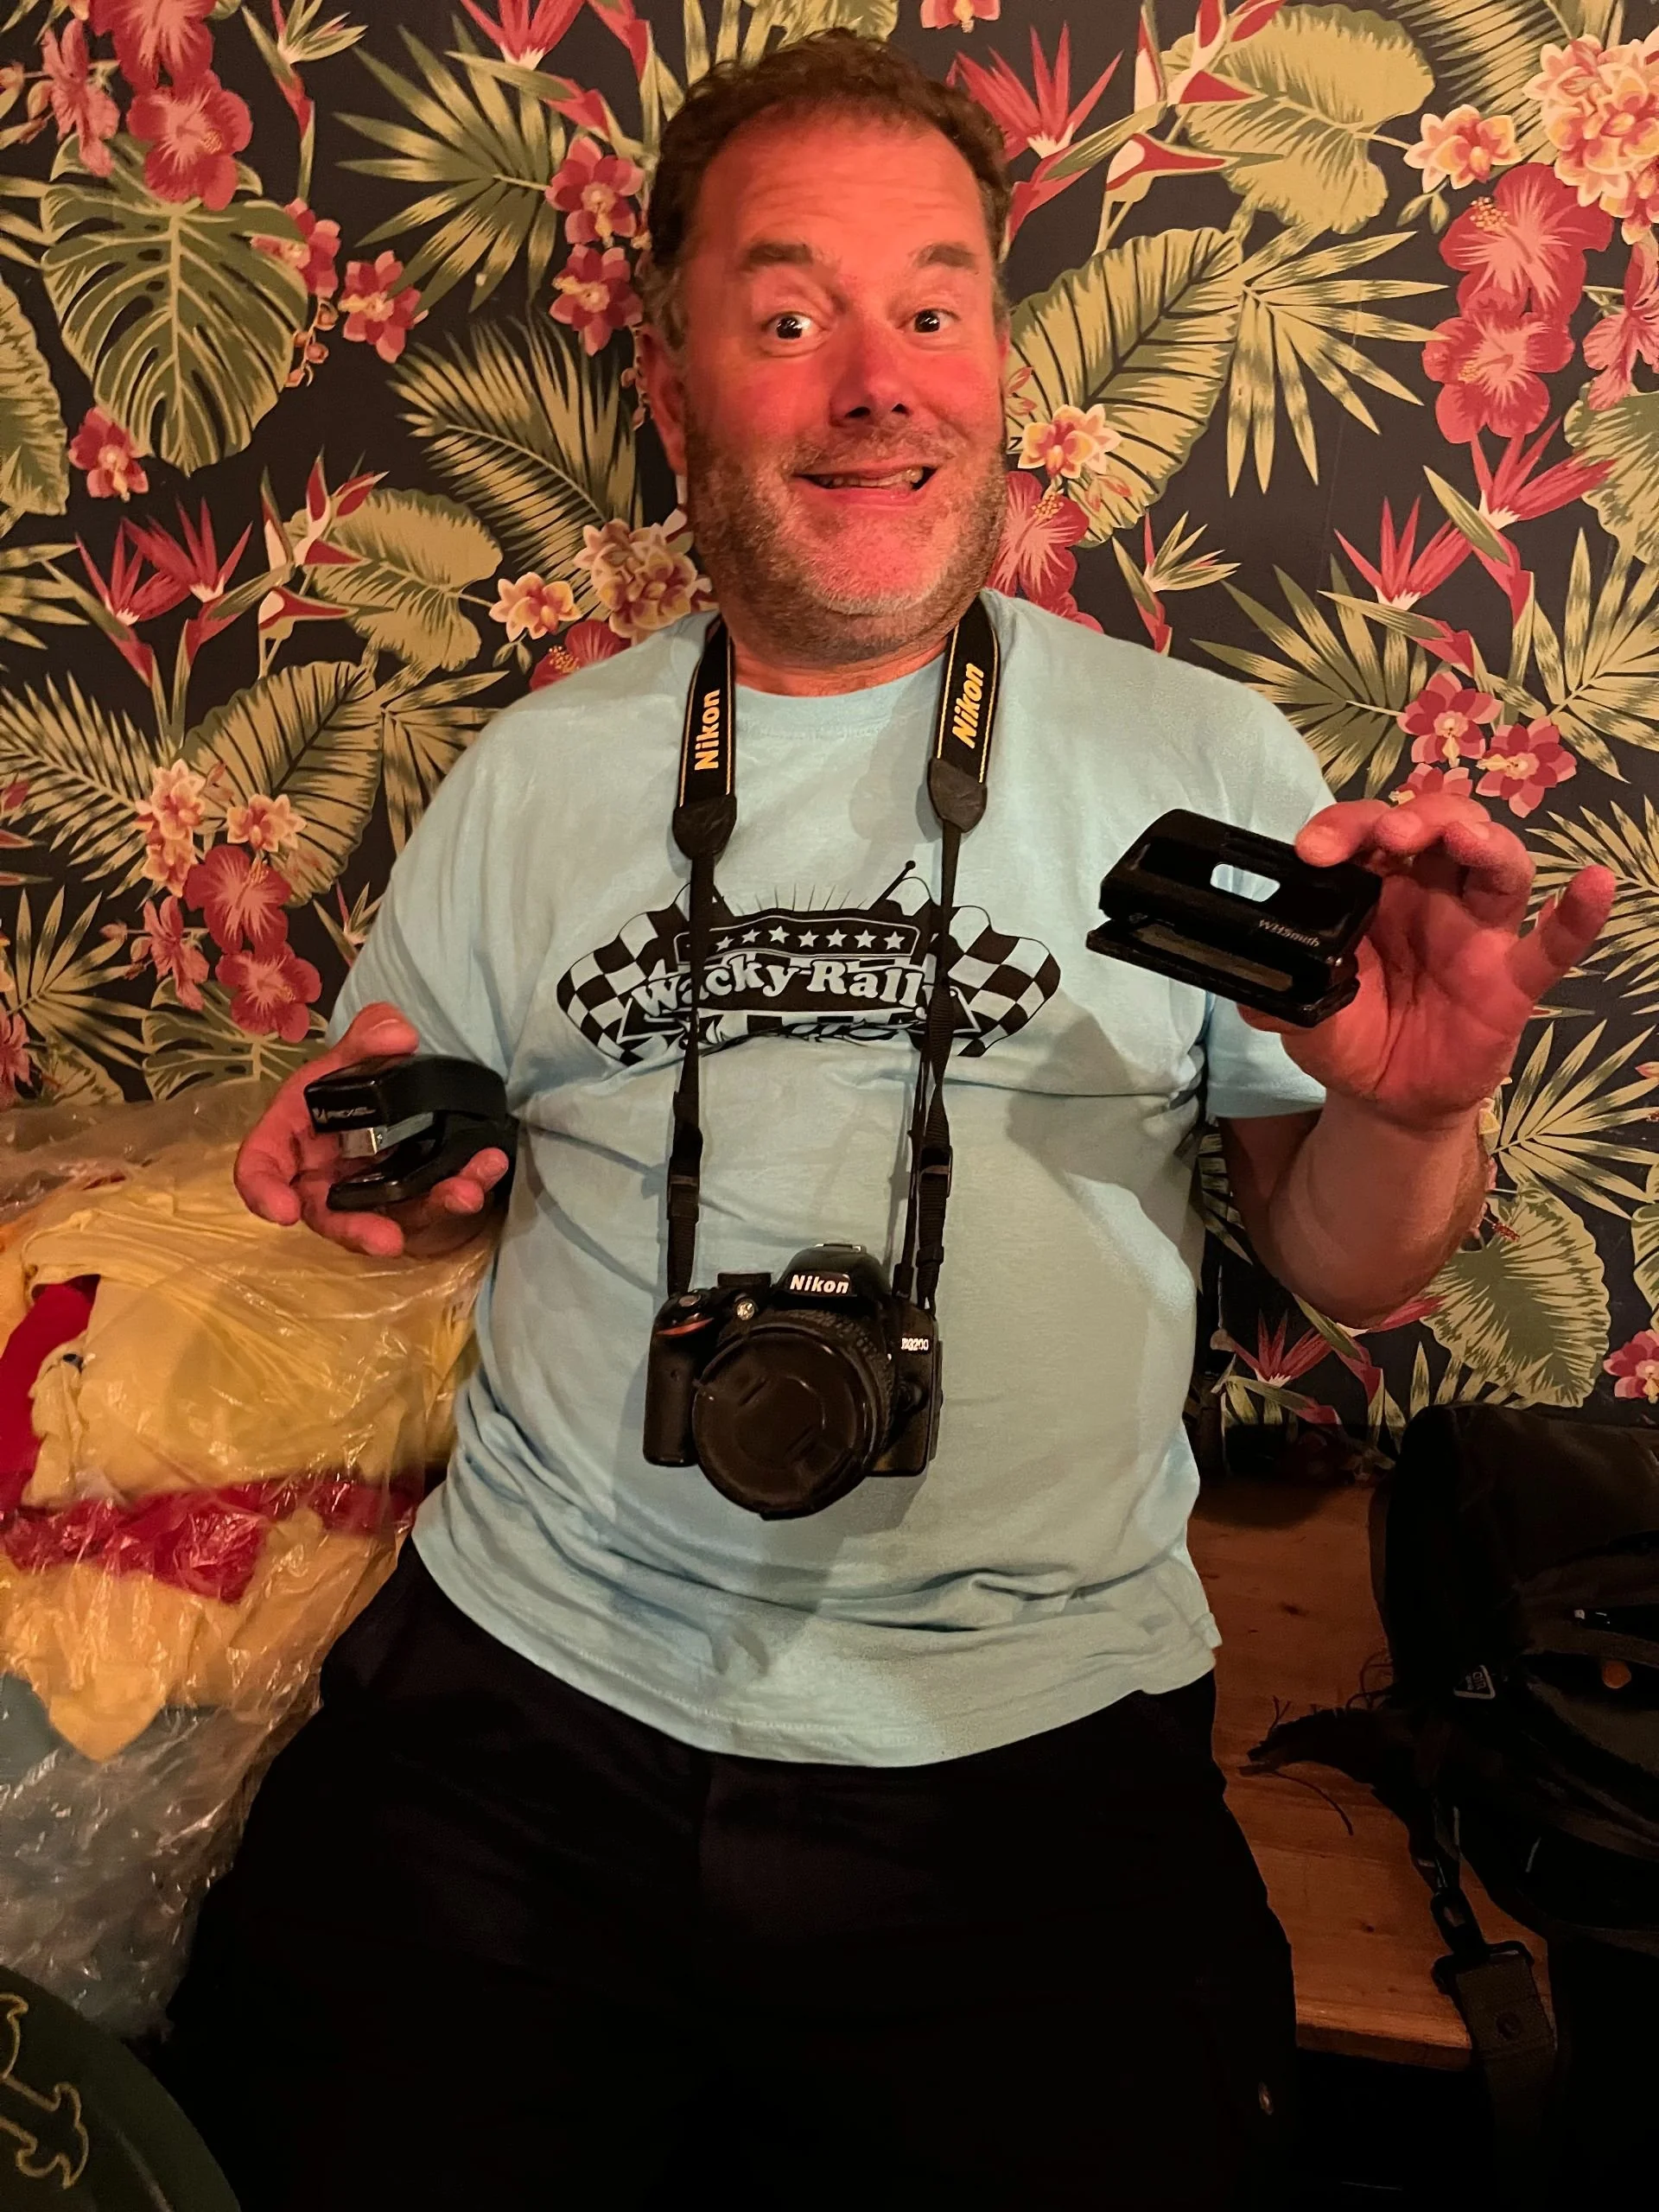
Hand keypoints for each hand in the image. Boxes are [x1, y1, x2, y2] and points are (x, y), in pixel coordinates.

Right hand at [234, 1000, 510, 1257]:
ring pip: (393, 1215)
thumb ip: (366, 1040)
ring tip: (465, 1195)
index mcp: (292, 1138)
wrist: (393, 1094)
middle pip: (328, 1214)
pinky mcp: (411, 1200)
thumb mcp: (355, 1053)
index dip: (263, 1192)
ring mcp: (368, 1196)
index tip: (282, 1211)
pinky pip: (436, 1199)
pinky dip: (465, 1185)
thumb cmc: (352, 1081)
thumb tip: (397, 1036)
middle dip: (358, 1230)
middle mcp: (324, 1178)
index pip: (261, 1168)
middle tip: (389, 1241)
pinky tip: (489, 1164)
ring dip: (432, 1207)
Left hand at [1241, 796, 1615, 1129]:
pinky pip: (1553, 943)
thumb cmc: (1353, 1037)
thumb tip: (1256, 991)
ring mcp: (1477, 932)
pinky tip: (1592, 887)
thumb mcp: (1306, 1020)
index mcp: (1376, 891)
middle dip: (1417, 818)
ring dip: (1481, 840)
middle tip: (1389, 839)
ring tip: (1460, 839)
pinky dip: (1576, 914)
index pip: (1369, 836)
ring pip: (1497, 863)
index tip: (1315, 850)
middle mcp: (1431, 896)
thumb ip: (1284, 1000)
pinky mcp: (1513, 978)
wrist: (1389, 1099)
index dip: (1347, 828)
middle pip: (1440, 827)